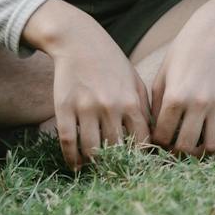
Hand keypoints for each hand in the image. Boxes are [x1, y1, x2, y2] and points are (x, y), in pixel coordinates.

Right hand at [24, 0, 150, 170]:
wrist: (79, 41)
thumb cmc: (111, 62)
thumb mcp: (134, 80)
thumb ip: (143, 107)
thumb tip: (150, 135)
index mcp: (131, 101)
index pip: (141, 140)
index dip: (138, 157)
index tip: (136, 165)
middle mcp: (111, 106)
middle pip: (115, 148)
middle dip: (115, 163)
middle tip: (114, 173)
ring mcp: (86, 107)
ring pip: (91, 148)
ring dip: (93, 163)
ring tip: (95, 169)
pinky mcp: (64, 107)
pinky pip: (68, 140)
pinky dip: (71, 157)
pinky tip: (75, 165)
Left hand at [148, 0, 214, 155]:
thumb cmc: (184, 53)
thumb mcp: (162, 75)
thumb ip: (155, 105)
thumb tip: (154, 132)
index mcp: (176, 96)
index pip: (163, 135)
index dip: (158, 143)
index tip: (160, 141)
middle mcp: (199, 102)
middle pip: (186, 145)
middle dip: (178, 152)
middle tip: (177, 148)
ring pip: (212, 145)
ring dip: (202, 152)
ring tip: (197, 147)